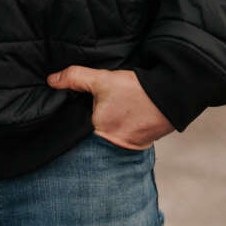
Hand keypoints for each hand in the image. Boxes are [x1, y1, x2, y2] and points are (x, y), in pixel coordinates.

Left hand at [45, 66, 173, 149]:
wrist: (173, 94)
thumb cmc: (137, 91)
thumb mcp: (103, 80)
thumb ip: (76, 78)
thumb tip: (51, 80)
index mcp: (99, 133)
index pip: (77, 134)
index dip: (74, 126)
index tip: (72, 116)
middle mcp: (113, 145)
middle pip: (92, 139)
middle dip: (91, 129)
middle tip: (95, 114)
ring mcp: (129, 147)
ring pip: (109, 139)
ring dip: (108, 130)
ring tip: (111, 115)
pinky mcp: (142, 144)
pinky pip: (124, 138)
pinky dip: (122, 131)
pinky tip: (124, 118)